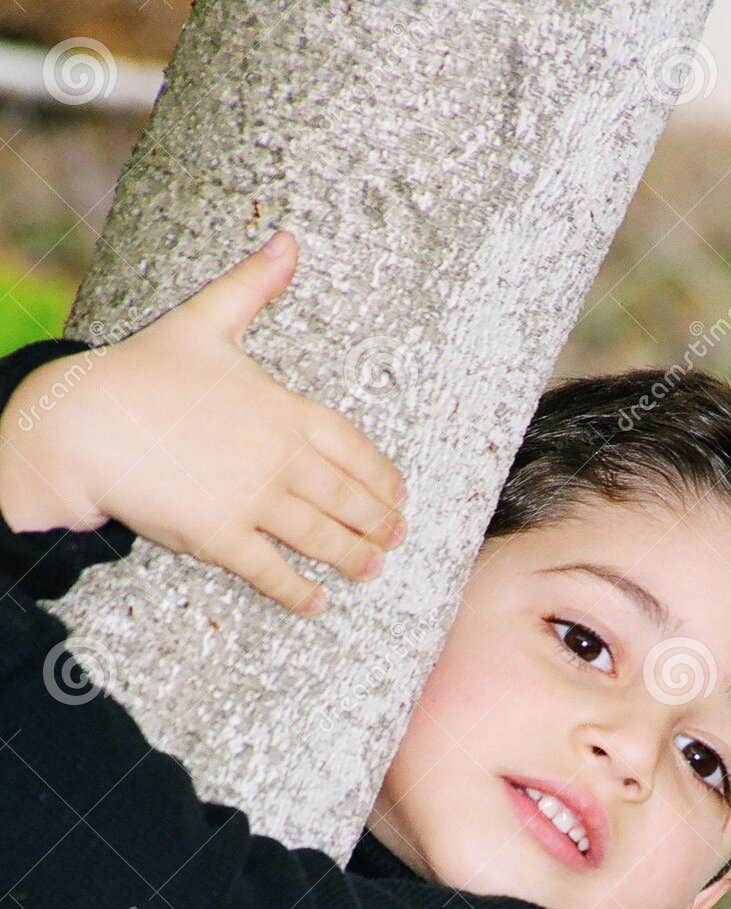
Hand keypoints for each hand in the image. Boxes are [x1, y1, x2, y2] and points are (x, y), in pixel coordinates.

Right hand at [0, 230, 407, 614]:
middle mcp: (277, 459)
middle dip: (377, 521)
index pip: (349, 446)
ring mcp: (252, 500)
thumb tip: (289, 240)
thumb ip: (253, 287)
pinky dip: (298, 591)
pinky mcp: (220, 537)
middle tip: (397, 538)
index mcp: (281, 410)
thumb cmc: (142, 371)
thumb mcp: (204, 320)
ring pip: (318, 536)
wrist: (88, 423)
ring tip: (372, 571)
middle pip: (344, 497)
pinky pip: (271, 571)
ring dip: (351, 557)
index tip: (399, 492)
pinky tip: (317, 603)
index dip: (379, 473)